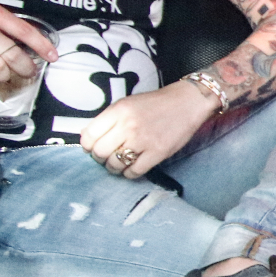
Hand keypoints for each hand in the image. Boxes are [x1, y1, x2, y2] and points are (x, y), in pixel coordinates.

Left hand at [78, 80, 220, 178]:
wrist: (188, 102)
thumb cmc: (156, 103)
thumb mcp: (127, 103)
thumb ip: (108, 119)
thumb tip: (88, 137)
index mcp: (118, 111)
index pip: (89, 136)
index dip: (88, 145)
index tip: (93, 147)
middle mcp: (128, 126)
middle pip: (99, 152)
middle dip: (99, 158)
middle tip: (107, 156)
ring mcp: (143, 140)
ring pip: (114, 165)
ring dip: (113, 168)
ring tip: (120, 163)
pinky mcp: (158, 152)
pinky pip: (134, 172)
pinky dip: (129, 173)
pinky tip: (132, 168)